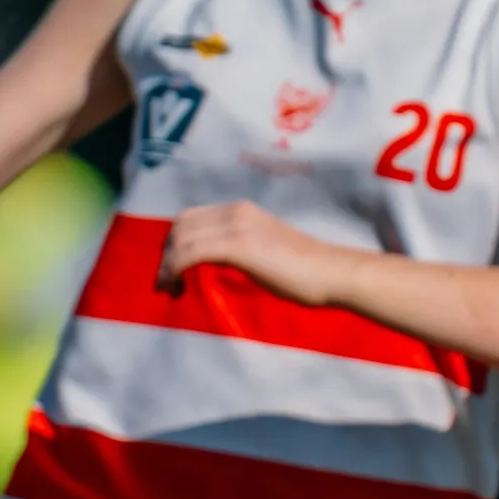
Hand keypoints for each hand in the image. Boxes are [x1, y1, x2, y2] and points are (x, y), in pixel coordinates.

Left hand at [158, 201, 340, 305]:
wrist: (331, 272)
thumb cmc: (304, 271)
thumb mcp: (264, 250)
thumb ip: (239, 250)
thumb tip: (211, 268)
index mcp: (242, 210)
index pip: (192, 217)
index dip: (175, 241)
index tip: (172, 269)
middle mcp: (236, 211)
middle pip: (182, 224)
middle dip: (167, 252)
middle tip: (167, 281)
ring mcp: (237, 226)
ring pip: (183, 238)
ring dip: (168, 264)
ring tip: (170, 288)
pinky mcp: (238, 245)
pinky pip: (192, 252)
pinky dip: (177, 268)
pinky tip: (177, 285)